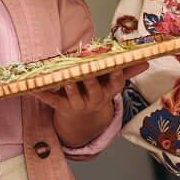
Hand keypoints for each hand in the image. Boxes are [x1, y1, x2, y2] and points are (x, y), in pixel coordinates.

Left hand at [32, 62, 146, 142]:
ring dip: (68, 84)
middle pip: (93, 87)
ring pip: (73, 94)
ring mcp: (79, 104)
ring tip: (63, 75)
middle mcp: (95, 99)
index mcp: (108, 91)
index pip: (115, 82)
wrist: (83, 119)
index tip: (114, 64)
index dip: (116, 73)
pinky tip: (33, 88)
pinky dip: (43, 94)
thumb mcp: (112, 84)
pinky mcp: (63, 107)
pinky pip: (52, 101)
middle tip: (86, 66)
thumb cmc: (98, 92)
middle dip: (90, 77)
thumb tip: (146, 60)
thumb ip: (127, 71)